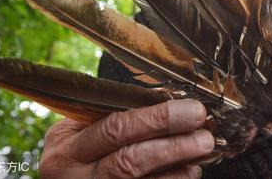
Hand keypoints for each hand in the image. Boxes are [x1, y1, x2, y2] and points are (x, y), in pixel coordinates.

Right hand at [39, 99, 213, 177]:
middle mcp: (74, 175)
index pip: (116, 128)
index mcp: (67, 146)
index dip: (158, 119)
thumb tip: (171, 101)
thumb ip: (117, 115)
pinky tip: (189, 172)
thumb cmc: (80, 149)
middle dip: (173, 146)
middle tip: (205, 136)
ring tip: (201, 153)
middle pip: (129, 160)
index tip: (192, 110)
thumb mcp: (83, 130)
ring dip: (178, 168)